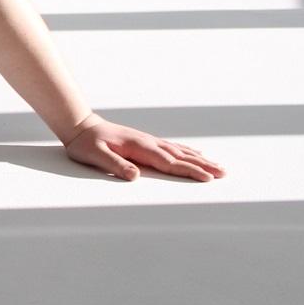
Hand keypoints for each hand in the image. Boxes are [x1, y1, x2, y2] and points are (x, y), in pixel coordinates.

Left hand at [62, 117, 225, 181]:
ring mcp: (149, 141)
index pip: (169, 163)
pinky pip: (172, 147)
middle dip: (202, 166)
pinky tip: (196, 153)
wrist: (81, 126)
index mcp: (140, 147)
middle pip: (181, 157)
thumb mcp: (95, 155)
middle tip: (223, 173)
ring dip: (199, 159)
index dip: (189, 171)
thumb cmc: (86, 143)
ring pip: (180, 151)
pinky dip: (188, 151)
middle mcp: (149, 143)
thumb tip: (134, 176)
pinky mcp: (146, 142)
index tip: (207, 178)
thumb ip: (115, 165)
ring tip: (217, 166)